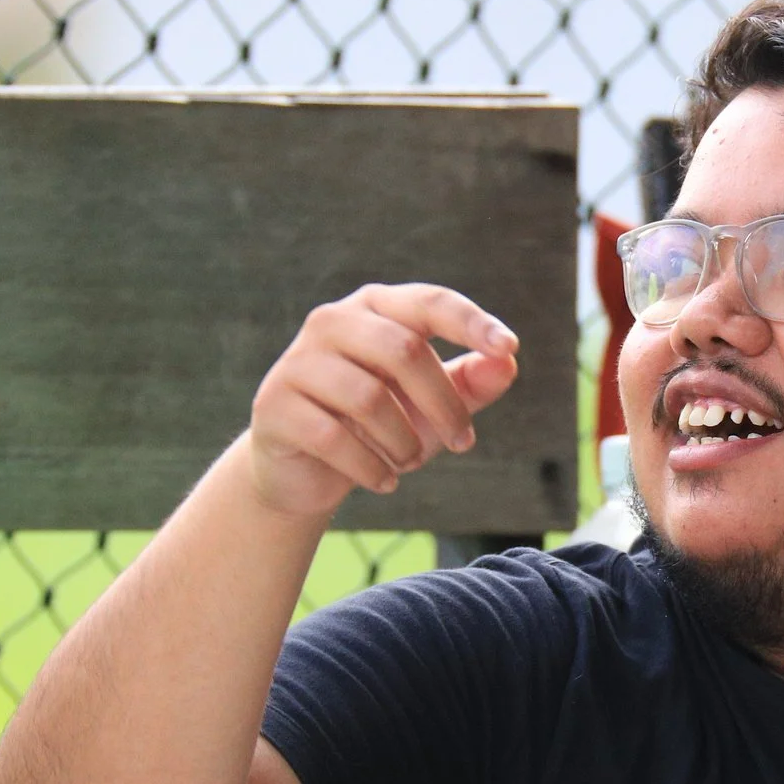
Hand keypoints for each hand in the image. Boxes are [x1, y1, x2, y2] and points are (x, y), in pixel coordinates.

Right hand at [246, 283, 519, 517]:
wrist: (307, 472)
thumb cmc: (381, 427)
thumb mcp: (432, 405)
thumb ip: (471, 382)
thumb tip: (507, 364)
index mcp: (376, 307)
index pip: (429, 302)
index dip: (471, 322)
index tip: (509, 347)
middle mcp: (333, 322)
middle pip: (404, 351)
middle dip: (443, 404)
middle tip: (462, 443)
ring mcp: (298, 362)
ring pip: (369, 398)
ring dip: (404, 442)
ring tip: (408, 463)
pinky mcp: (274, 405)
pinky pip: (333, 437)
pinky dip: (371, 468)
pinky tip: (383, 482)